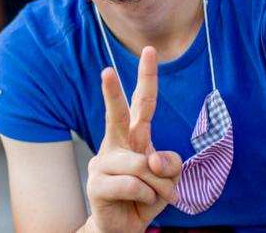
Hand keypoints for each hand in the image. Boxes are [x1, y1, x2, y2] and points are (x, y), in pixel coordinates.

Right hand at [85, 47, 181, 232]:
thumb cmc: (146, 197)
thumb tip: (152, 159)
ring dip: (159, 185)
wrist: (124, 228)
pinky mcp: (96, 184)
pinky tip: (139, 203)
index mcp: (134, 137)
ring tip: (154, 196)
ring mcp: (103, 162)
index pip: (143, 103)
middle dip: (111, 92)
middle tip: (107, 70)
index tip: (150, 51)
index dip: (147, 77)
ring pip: (142, 165)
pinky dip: (146, 197)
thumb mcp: (168, 179)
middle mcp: (115, 144)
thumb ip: (168, 164)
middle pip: (116, 114)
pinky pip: (134, 185)